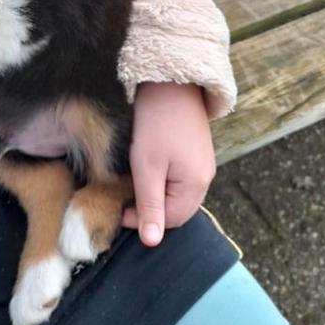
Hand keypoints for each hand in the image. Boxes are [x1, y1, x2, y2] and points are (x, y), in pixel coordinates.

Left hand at [124, 82, 215, 245]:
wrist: (171, 82)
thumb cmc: (156, 123)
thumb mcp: (147, 166)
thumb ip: (150, 204)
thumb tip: (152, 242)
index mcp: (196, 185)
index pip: (169, 221)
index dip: (142, 220)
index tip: (118, 208)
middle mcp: (206, 177)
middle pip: (177, 210)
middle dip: (150, 209)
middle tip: (124, 196)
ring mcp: (203, 164)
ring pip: (177, 194)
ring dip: (156, 195)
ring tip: (133, 182)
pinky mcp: (196, 151)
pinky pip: (180, 178)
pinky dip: (163, 180)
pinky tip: (147, 168)